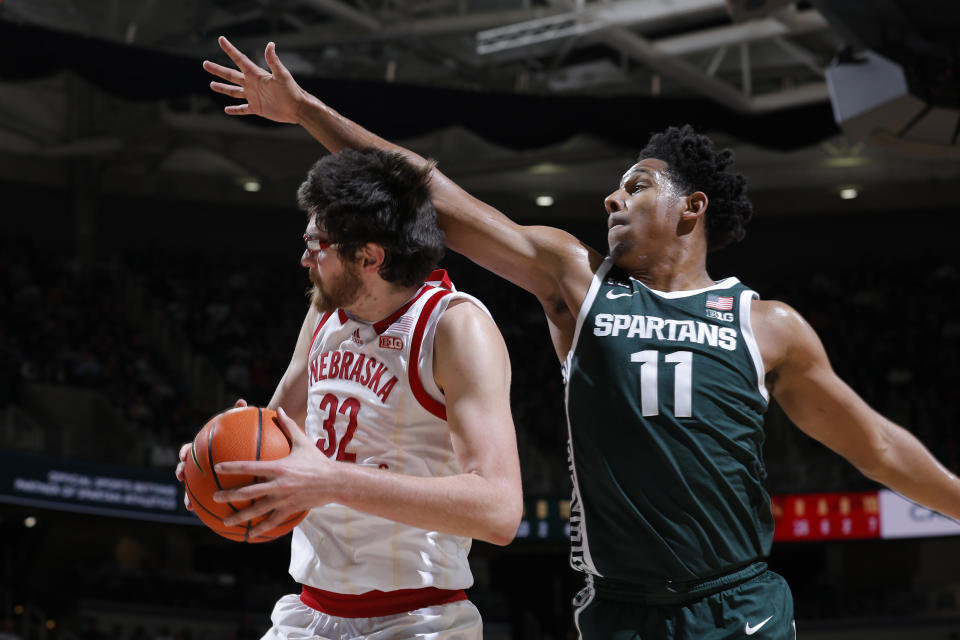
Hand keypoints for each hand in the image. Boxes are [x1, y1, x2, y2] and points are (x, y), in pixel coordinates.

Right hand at [175, 398, 248, 511]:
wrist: (258, 450)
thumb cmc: (251, 437)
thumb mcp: (249, 426)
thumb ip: (243, 415)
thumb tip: (242, 401)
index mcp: (207, 449)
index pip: (191, 448)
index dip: (185, 452)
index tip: (184, 456)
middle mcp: (204, 464)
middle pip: (187, 469)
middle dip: (181, 474)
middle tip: (181, 478)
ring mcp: (209, 479)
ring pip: (195, 490)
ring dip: (190, 499)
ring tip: (190, 507)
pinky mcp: (219, 490)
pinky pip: (214, 502)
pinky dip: (213, 510)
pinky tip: (218, 519)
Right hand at [203, 36, 304, 123]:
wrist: (297, 108)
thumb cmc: (291, 90)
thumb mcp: (282, 74)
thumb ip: (273, 61)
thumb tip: (270, 44)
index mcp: (256, 74)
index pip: (240, 59)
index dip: (230, 49)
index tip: (221, 40)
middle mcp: (252, 84)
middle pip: (231, 75)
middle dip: (218, 70)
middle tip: (205, 64)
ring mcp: (253, 96)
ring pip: (234, 91)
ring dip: (222, 88)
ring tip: (211, 85)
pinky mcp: (256, 108)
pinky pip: (242, 109)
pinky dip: (235, 110)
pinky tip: (226, 109)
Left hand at [213, 407, 333, 537]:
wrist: (335, 482)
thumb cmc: (317, 460)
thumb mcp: (302, 442)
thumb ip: (288, 426)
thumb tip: (278, 409)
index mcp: (279, 468)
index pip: (251, 467)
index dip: (233, 467)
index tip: (217, 468)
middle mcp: (279, 485)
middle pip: (249, 492)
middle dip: (230, 495)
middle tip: (214, 497)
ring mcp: (284, 499)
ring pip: (258, 511)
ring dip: (240, 517)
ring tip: (225, 521)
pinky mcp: (290, 509)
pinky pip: (272, 521)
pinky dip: (260, 529)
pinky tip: (249, 535)